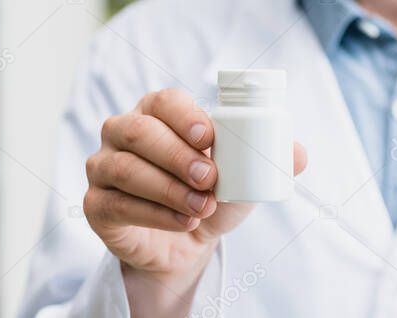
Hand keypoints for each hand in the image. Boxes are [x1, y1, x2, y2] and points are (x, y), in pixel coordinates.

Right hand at [84, 88, 306, 315]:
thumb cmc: (210, 195)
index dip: (183, 115)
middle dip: (177, 155)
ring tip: (203, 207)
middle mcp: (122, 134)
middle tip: (211, 179)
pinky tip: (184, 222)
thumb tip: (299, 154)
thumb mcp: (243, 178)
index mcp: (157, 114)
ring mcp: (102, 168)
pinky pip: (115, 204)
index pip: (162, 101)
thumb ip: (269, 161)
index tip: (209, 136)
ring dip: (168, 189)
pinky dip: (154, 214)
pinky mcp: (97, 205)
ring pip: (124, 168)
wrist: (186, 243)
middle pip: (139, 132)